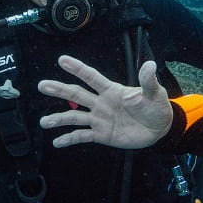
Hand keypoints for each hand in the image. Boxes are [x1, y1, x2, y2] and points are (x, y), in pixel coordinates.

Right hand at [37, 55, 172, 149]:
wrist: (159, 128)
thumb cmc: (156, 106)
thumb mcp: (154, 93)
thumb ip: (148, 81)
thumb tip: (150, 64)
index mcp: (112, 90)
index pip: (92, 77)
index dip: (78, 68)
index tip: (62, 60)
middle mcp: (101, 103)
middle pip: (76, 95)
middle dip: (59, 90)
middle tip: (42, 85)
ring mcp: (99, 119)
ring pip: (75, 118)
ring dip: (59, 119)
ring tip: (44, 122)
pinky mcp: (101, 134)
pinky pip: (82, 136)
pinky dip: (69, 139)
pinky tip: (57, 142)